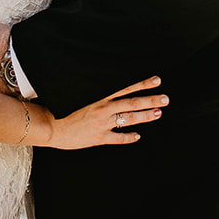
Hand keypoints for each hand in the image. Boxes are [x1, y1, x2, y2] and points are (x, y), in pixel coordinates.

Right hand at [46, 76, 167, 149]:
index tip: (156, 80)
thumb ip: (97, 92)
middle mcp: (104, 109)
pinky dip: (128, 138)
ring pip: (129, 119)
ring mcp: (102, 124)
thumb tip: (112, 86)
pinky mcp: (98, 138)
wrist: (52, 127)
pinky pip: (117, 138)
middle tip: (166, 98)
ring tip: (158, 113)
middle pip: (132, 103)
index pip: (126, 88)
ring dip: (145, 116)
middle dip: (150, 100)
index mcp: (100, 97)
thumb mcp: (81, 94)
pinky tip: (138, 136)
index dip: (142, 84)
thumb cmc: (64, 108)